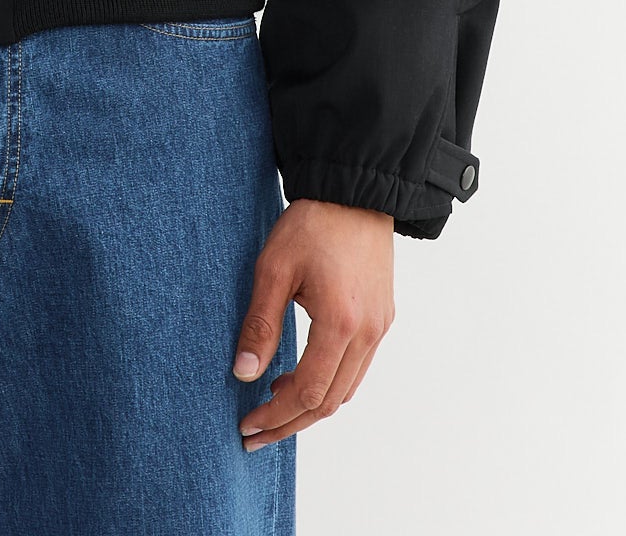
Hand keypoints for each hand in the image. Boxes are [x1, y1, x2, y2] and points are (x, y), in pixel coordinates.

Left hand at [230, 197, 394, 447]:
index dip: (275, 415)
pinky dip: (329, 382)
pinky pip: (357, 368)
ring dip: (310, 406)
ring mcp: (379, 327)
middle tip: (255, 433)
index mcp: (340, 323)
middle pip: (329, 402)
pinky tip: (300, 374)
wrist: (354, 191)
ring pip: (346, 389)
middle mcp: (367, 333)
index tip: (246, 425)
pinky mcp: (382, 317)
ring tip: (272, 404)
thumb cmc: (312, 223)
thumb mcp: (273, 268)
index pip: (307, 392)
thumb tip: (243, 374)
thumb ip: (261, 324)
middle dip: (290, 423)